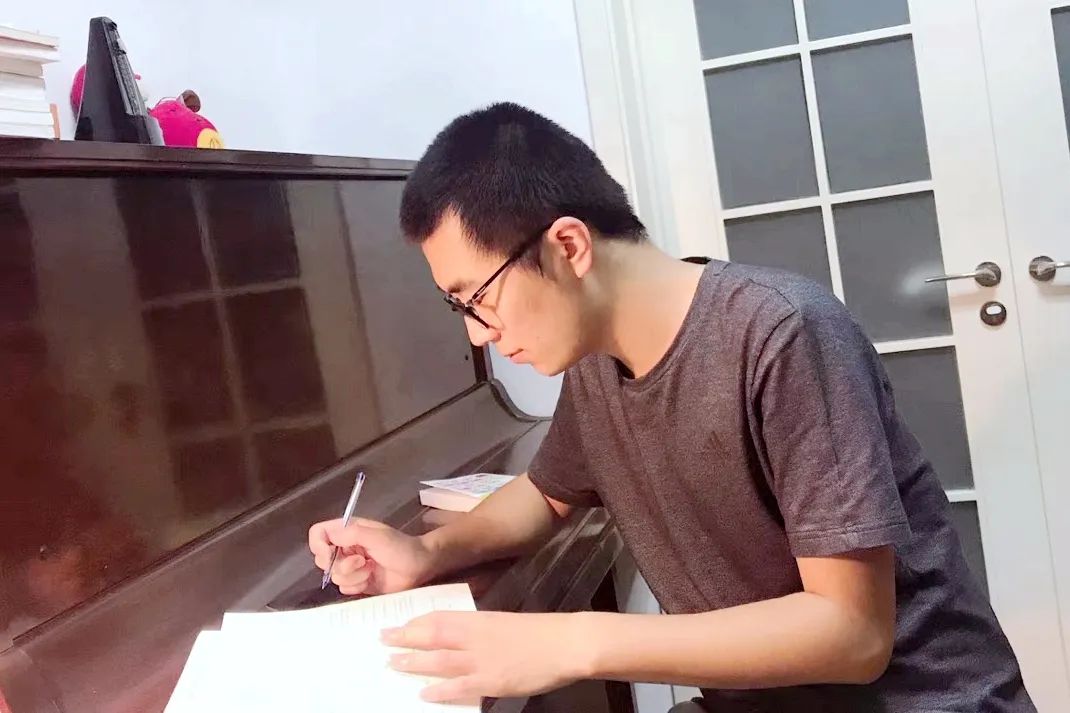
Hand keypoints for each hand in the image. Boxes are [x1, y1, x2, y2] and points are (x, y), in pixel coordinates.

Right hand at [307, 518, 434, 594]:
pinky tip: (371, 580)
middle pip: (322, 559)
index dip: (318, 545)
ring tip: (371, 569)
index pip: (318, 533)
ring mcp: (351, 566)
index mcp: (348, 531)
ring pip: (334, 576)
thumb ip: (351, 534)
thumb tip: (329, 539)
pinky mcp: (357, 582)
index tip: (329, 554)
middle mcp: (346, 548)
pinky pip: (344, 588)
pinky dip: (357, 585)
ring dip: (353, 575)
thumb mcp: (377, 536)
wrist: (419, 567)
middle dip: (340, 564)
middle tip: (361, 561)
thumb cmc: (400, 547)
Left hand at [382, 610, 588, 701]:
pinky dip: (439, 691)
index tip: (398, 625)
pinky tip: (422, 694)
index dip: (415, 623)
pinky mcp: (491, 682)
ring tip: (392, 664)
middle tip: (383, 641)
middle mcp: (475, 637)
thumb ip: (480, 630)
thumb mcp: (504, 623)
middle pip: (431, 637)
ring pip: (438, 661)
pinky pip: (458, 687)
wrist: (565, 643)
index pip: (439, 618)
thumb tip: (456, 638)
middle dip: (404, 639)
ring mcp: (481, 660)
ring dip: (413, 663)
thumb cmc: (539, 632)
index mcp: (479, 618)